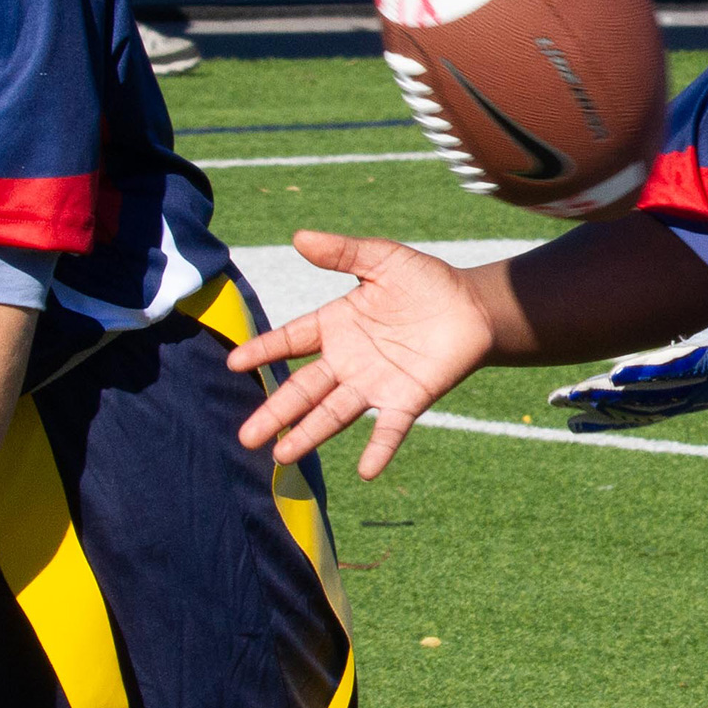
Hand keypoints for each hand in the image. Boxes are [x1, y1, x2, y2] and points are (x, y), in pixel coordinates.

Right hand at [229, 232, 497, 477]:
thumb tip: (299, 237)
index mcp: (336, 325)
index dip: (263, 350)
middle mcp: (348, 361)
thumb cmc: (426, 281)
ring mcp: (375, 384)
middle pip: (304, 390)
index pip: (291, 341)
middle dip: (276, 411)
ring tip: (282, 455)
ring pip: (334, 413)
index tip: (233, 363)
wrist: (474, 306)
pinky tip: (366, 470)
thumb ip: (343, 252)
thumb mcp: (382, 258)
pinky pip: (390, 428)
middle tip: (246, 436)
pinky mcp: (407, 399)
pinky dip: (379, 448)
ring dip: (310, 434)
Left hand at [550, 226, 707, 430]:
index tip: (615, 374)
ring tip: (560, 405)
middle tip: (565, 394)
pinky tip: (580, 423)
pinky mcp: (685, 402)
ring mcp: (691, 397)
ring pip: (640, 410)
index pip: (677, 366)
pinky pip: (644, 415)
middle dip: (606, 396)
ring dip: (600, 410)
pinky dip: (612, 420)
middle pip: (648, 395)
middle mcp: (701, 384)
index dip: (647, 372)